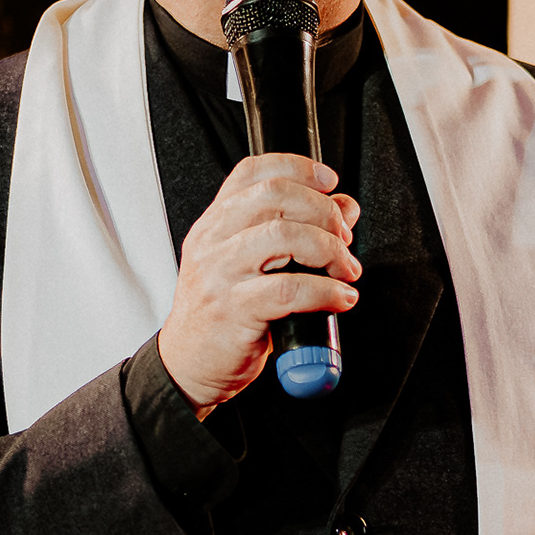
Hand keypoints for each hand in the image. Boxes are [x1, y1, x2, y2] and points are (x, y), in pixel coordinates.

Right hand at [158, 152, 361, 411]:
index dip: (298, 168)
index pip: (253, 172)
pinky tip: (340, 298)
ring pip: (284, 236)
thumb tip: (344, 209)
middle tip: (344, 238)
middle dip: (323, 211)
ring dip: (329, 249)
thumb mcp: (252, 266)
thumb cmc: (222, 316)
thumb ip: (294, 233)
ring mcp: (220, 274)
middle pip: (275, 195)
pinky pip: (289, 289)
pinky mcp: (234, 310)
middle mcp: (212, 241)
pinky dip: (326, 291)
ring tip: (346, 270)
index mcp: (214, 223)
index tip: (330, 182)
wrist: (188, 366)